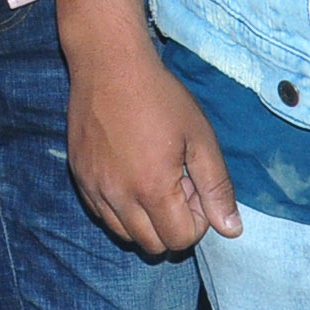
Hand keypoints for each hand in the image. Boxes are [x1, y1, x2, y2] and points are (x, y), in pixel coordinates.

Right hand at [62, 34, 238, 252]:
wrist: (108, 63)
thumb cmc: (159, 96)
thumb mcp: (199, 137)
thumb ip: (216, 187)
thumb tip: (231, 230)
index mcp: (152, 188)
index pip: (180, 239)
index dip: (197, 220)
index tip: (194, 187)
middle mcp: (118, 196)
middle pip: (152, 246)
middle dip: (172, 225)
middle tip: (175, 185)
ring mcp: (94, 187)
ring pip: (124, 234)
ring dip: (144, 220)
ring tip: (152, 180)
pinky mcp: (79, 175)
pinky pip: (100, 213)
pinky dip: (119, 208)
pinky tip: (129, 175)